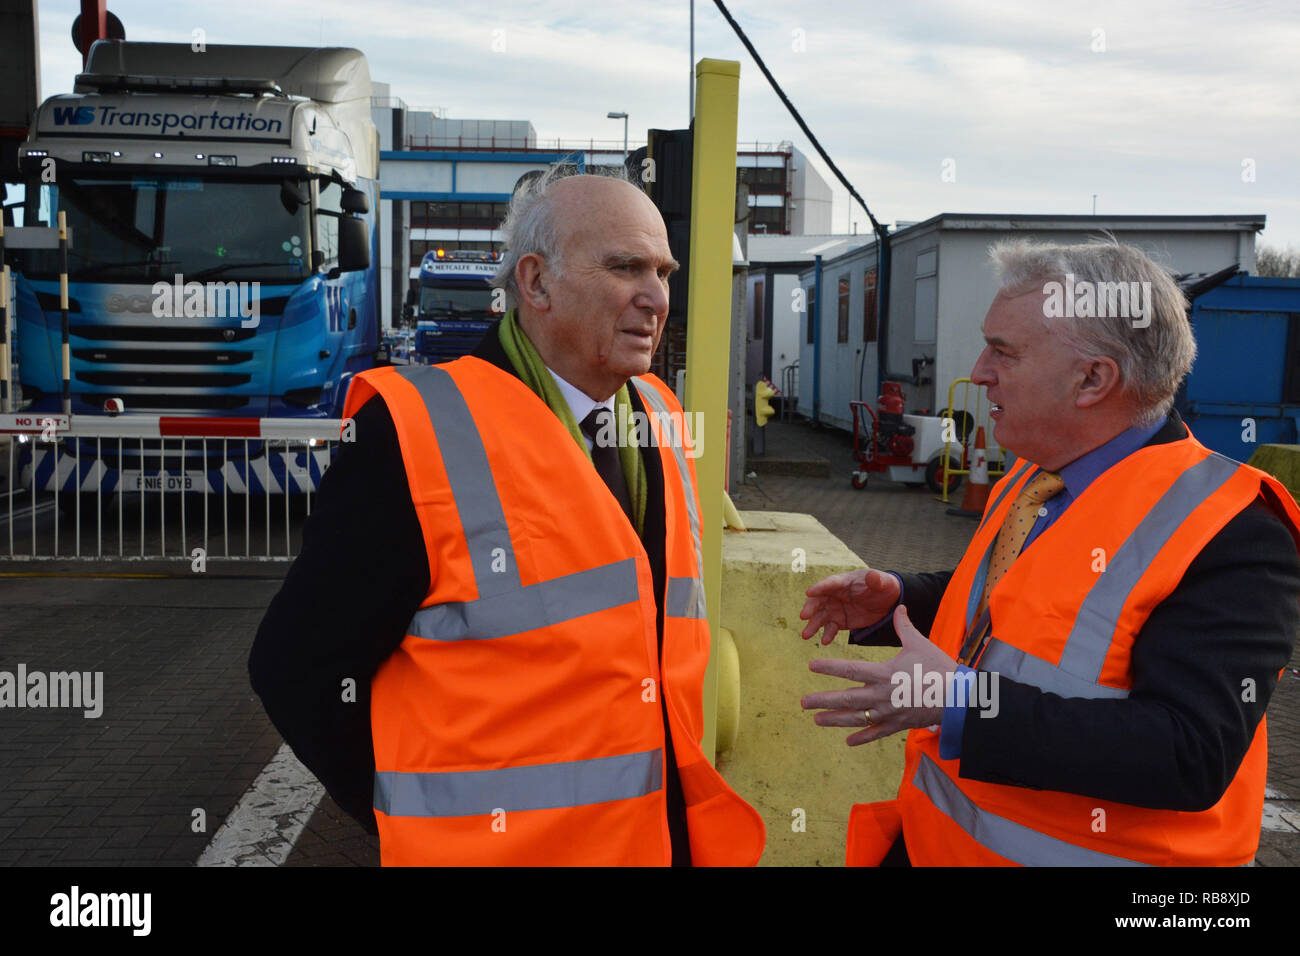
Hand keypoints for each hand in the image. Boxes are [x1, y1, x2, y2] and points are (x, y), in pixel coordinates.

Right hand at [799, 567, 900, 644]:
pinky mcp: (840, 622)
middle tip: (804, 616)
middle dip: (810, 608)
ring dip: (812, 626)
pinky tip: (825, 642)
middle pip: (819, 601)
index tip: (808, 592)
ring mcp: (835, 609)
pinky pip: (830, 629)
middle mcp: (834, 595)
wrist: (888, 602)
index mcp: (843, 582)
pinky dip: (827, 635)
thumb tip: (872, 576)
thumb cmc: (883, 587)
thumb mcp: (883, 582)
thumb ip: (877, 580)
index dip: (819, 588)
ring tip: (805, 635)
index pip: (829, 584)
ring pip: (820, 617)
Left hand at [800, 605, 958, 744]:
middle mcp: (881, 695)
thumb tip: (899, 606)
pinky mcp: (898, 725)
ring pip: (856, 718)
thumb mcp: (920, 644)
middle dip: (822, 700)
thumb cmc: (939, 669)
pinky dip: (862, 737)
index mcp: (884, 673)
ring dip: (835, 720)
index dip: (829, 667)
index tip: (811, 666)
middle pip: (846, 698)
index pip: (849, 669)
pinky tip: (848, 741)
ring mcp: (888, 713)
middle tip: (803, 702)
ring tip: (816, 720)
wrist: (959, 698)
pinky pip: (876, 733)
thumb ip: (904, 627)